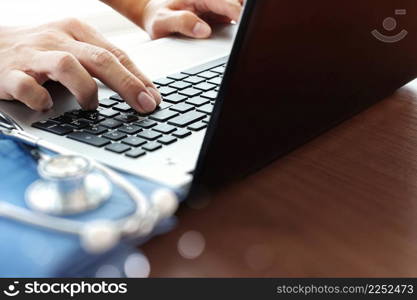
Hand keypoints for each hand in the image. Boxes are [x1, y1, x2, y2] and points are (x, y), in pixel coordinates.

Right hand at [0, 19, 160, 111]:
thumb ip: (100, 64)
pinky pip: (28, 87)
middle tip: (144, 106)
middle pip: (100, 59)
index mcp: (77, 31)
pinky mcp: (9, 73)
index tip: (154, 98)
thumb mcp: (73, 47)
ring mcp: (34, 55)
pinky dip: (41, 99)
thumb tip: (137, 89)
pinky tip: (47, 105)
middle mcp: (58, 39)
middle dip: (128, 85)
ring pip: (68, 66)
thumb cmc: (40, 51)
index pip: (117, 54)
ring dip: (86, 90)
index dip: (139, 78)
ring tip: (92, 107)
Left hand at [105, 0, 243, 38]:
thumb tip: (204, 31)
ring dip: (242, 18)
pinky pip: (232, 15)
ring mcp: (214, 5)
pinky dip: (238, 23)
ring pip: (237, 7)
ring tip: (242, 34)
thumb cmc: (157, 16)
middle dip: (245, 15)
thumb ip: (183, 23)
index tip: (243, 28)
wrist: (153, 14)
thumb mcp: (163, 21)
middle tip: (245, 33)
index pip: (226, 2)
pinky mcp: (217, 13)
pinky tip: (237, 34)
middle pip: (237, 2)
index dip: (238, 14)